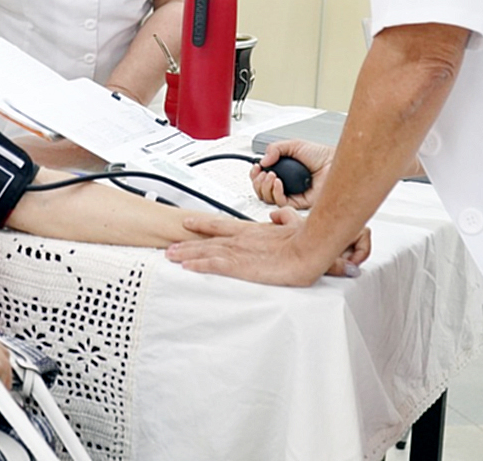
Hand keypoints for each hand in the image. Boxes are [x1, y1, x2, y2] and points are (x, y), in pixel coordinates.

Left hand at [164, 209, 370, 285]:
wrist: (310, 247)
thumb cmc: (305, 238)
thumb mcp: (293, 223)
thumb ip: (283, 218)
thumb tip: (278, 215)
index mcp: (253, 229)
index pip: (222, 223)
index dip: (204, 224)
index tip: (189, 222)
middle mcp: (242, 238)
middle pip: (208, 239)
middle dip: (188, 242)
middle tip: (171, 246)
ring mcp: (240, 251)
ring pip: (206, 251)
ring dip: (187, 253)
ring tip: (171, 256)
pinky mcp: (242, 265)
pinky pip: (214, 265)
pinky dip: (198, 265)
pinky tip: (186, 267)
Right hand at [252, 140, 334, 208]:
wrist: (334, 163)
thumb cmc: (321, 155)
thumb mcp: (294, 145)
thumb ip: (275, 148)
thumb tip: (263, 161)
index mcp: (284, 170)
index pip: (262, 177)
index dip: (255, 174)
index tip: (256, 167)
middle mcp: (286, 183)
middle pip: (261, 190)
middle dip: (258, 181)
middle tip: (264, 172)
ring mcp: (291, 194)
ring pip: (267, 198)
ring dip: (265, 187)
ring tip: (272, 176)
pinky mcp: (297, 203)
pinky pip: (280, 203)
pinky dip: (275, 192)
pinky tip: (279, 183)